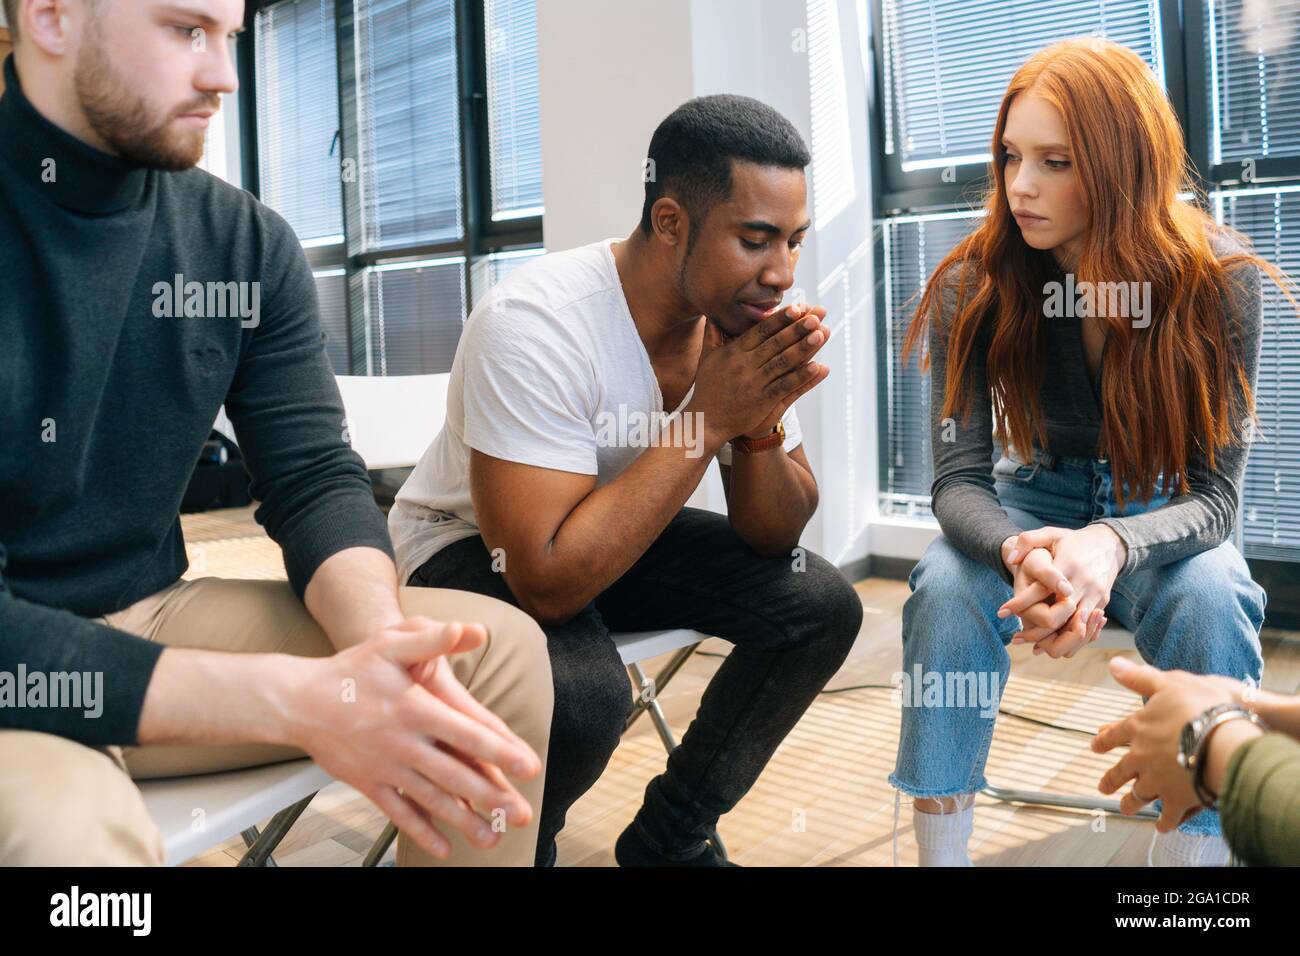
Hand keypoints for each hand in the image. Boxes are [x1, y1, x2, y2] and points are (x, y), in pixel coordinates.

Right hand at [285, 617, 541, 859]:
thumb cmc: (350, 670)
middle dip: (492, 797)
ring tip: (492, 839)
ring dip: (464, 821)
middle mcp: (404, 743)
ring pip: (432, 800)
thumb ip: (432, 639)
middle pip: (455, 775)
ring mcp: (386, 768)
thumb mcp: (391, 644)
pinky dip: (422, 832)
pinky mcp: (369, 784)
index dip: (500, 750)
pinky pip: (399, 813)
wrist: (298, 701)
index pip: (467, 733)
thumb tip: (469, 628)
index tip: (529, 765)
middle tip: (521, 814)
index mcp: (416, 709)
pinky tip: (444, 848)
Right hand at [690, 302, 830, 444]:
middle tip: (815, 315)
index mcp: (733, 352)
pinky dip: (801, 376)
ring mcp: (754, 383)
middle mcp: (744, 365)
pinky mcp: (761, 401)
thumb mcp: (707, 359)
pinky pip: (784, 386)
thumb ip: (712, 336)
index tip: (797, 307)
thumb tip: (712, 316)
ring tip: (821, 334)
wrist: (705, 421)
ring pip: (782, 362)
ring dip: (803, 348)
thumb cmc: (707, 389)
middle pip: (775, 343)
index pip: (760, 331)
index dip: (780, 319)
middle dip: (796, 328)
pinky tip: (817, 367)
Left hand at [1000, 525, 1123, 657]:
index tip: (1002, 611)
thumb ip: (1028, 541)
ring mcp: (1095, 595)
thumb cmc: (1073, 540)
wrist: (1109, 544)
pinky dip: (1069, 639)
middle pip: (1060, 616)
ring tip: (1030, 644)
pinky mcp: (1102, 604)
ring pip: (1075, 630)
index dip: (1022, 602)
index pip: (1043, 589)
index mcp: (1068, 565)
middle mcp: (1083, 583)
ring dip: (1053, 640)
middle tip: (1015, 637)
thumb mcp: (1050, 533)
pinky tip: (1049, 643)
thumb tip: (1011, 558)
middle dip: (1037, 630)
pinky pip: (1087, 629)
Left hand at [1092, 657, 1249, 830]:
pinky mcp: (1177, 798)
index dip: (1104, 741)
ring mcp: (1157, 780)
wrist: (1222, 738)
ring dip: (1130, 803)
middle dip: (1111, 779)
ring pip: (1138, 795)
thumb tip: (1113, 664)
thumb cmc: (1199, 706)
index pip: (1114, 735)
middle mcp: (1141, 756)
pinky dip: (1164, 821)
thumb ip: (1140, 677)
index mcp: (1138, 728)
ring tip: (1124, 808)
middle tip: (1103, 787)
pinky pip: (1167, 814)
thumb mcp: (1168, 682)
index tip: (1095, 747)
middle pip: (1120, 771)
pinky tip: (1161, 826)